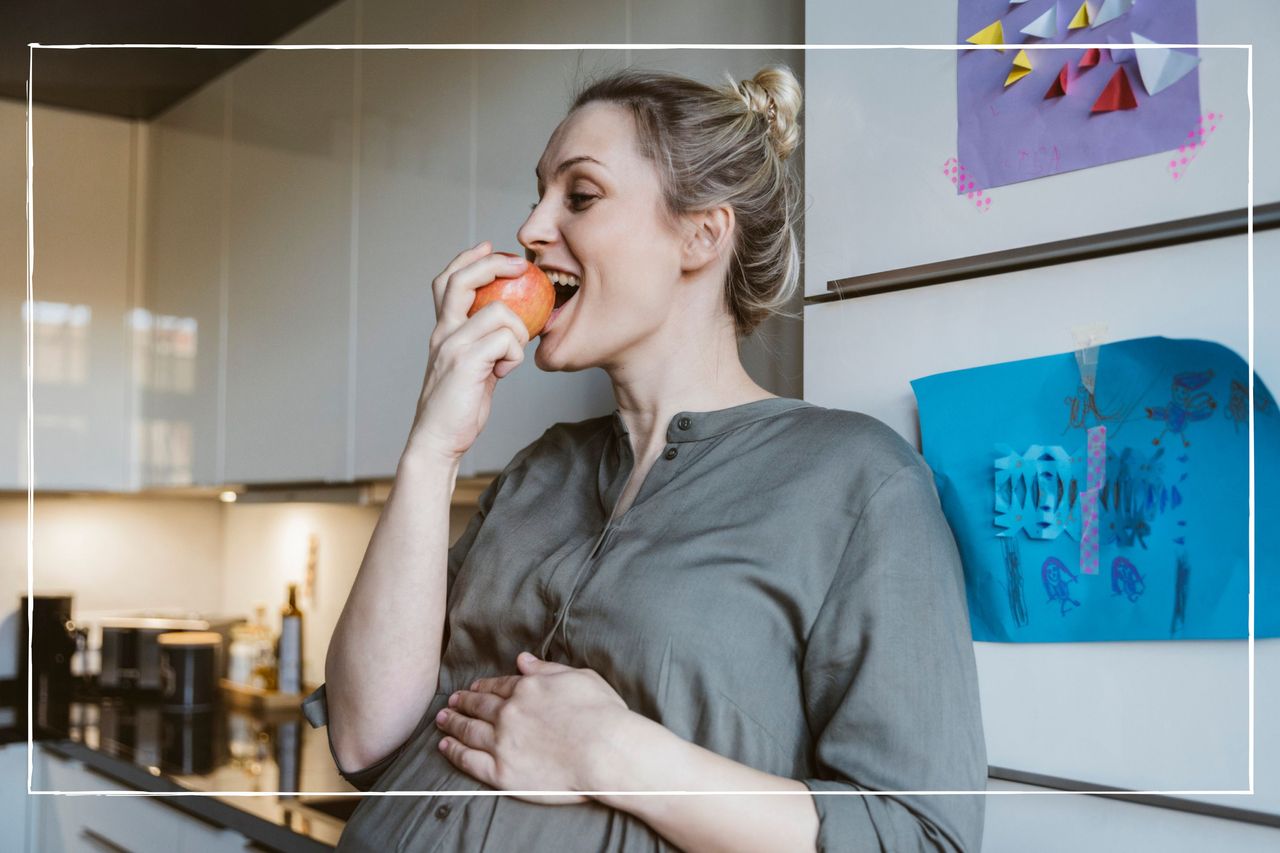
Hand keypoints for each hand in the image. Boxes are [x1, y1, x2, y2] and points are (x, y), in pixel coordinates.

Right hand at [406, 241, 532, 461]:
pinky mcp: (466, 362)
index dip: (469, 259)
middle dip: (495, 263)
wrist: (437, 440)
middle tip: (520, 266)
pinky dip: (515, 355)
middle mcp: (443, 332)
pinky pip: (507, 341)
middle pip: (463, 279)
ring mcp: (453, 345)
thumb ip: (483, 345)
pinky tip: (503, 373)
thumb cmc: (457, 408)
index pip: (448, 280)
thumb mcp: (470, 367)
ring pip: (500, 312)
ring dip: (518, 333)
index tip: (490, 246)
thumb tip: (511, 329)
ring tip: (509, 359)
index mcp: (443, 330)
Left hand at [434, 652, 630, 805]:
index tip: (473, 688)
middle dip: (462, 702)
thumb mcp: (579, 677)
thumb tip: (522, 659)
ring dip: (452, 723)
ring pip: (469, 730)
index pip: (498, 686)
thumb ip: (547, 669)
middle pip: (478, 706)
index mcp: (527, 688)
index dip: (483, 687)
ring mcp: (502, 742)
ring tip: (442, 720)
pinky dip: (454, 751)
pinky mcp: (501, 772)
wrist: (606, 751)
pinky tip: (445, 746)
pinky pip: (469, 760)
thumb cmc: (602, 713)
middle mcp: (509, 713)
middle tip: (450, 702)